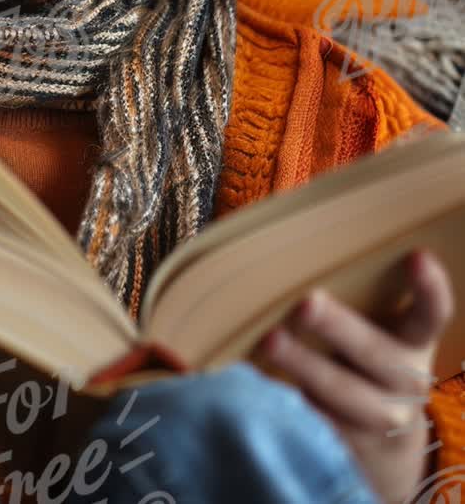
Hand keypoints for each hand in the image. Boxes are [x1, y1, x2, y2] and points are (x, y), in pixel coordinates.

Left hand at [253, 248, 454, 503]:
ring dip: (303, 365)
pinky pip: (316, 423)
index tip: (417, 256)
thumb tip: (300, 245)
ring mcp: (379, 418)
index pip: (429, 314)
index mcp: (413, 342)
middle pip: (372, 351)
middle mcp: (404, 380)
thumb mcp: (380, 332)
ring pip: (340, 392)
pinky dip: (287, 402)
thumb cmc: (369, 360)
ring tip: (270, 341)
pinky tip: (260, 382)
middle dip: (337, 327)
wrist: (387, 443)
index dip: (428, 288)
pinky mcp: (348, 445)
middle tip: (306, 302)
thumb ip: (360, 299)